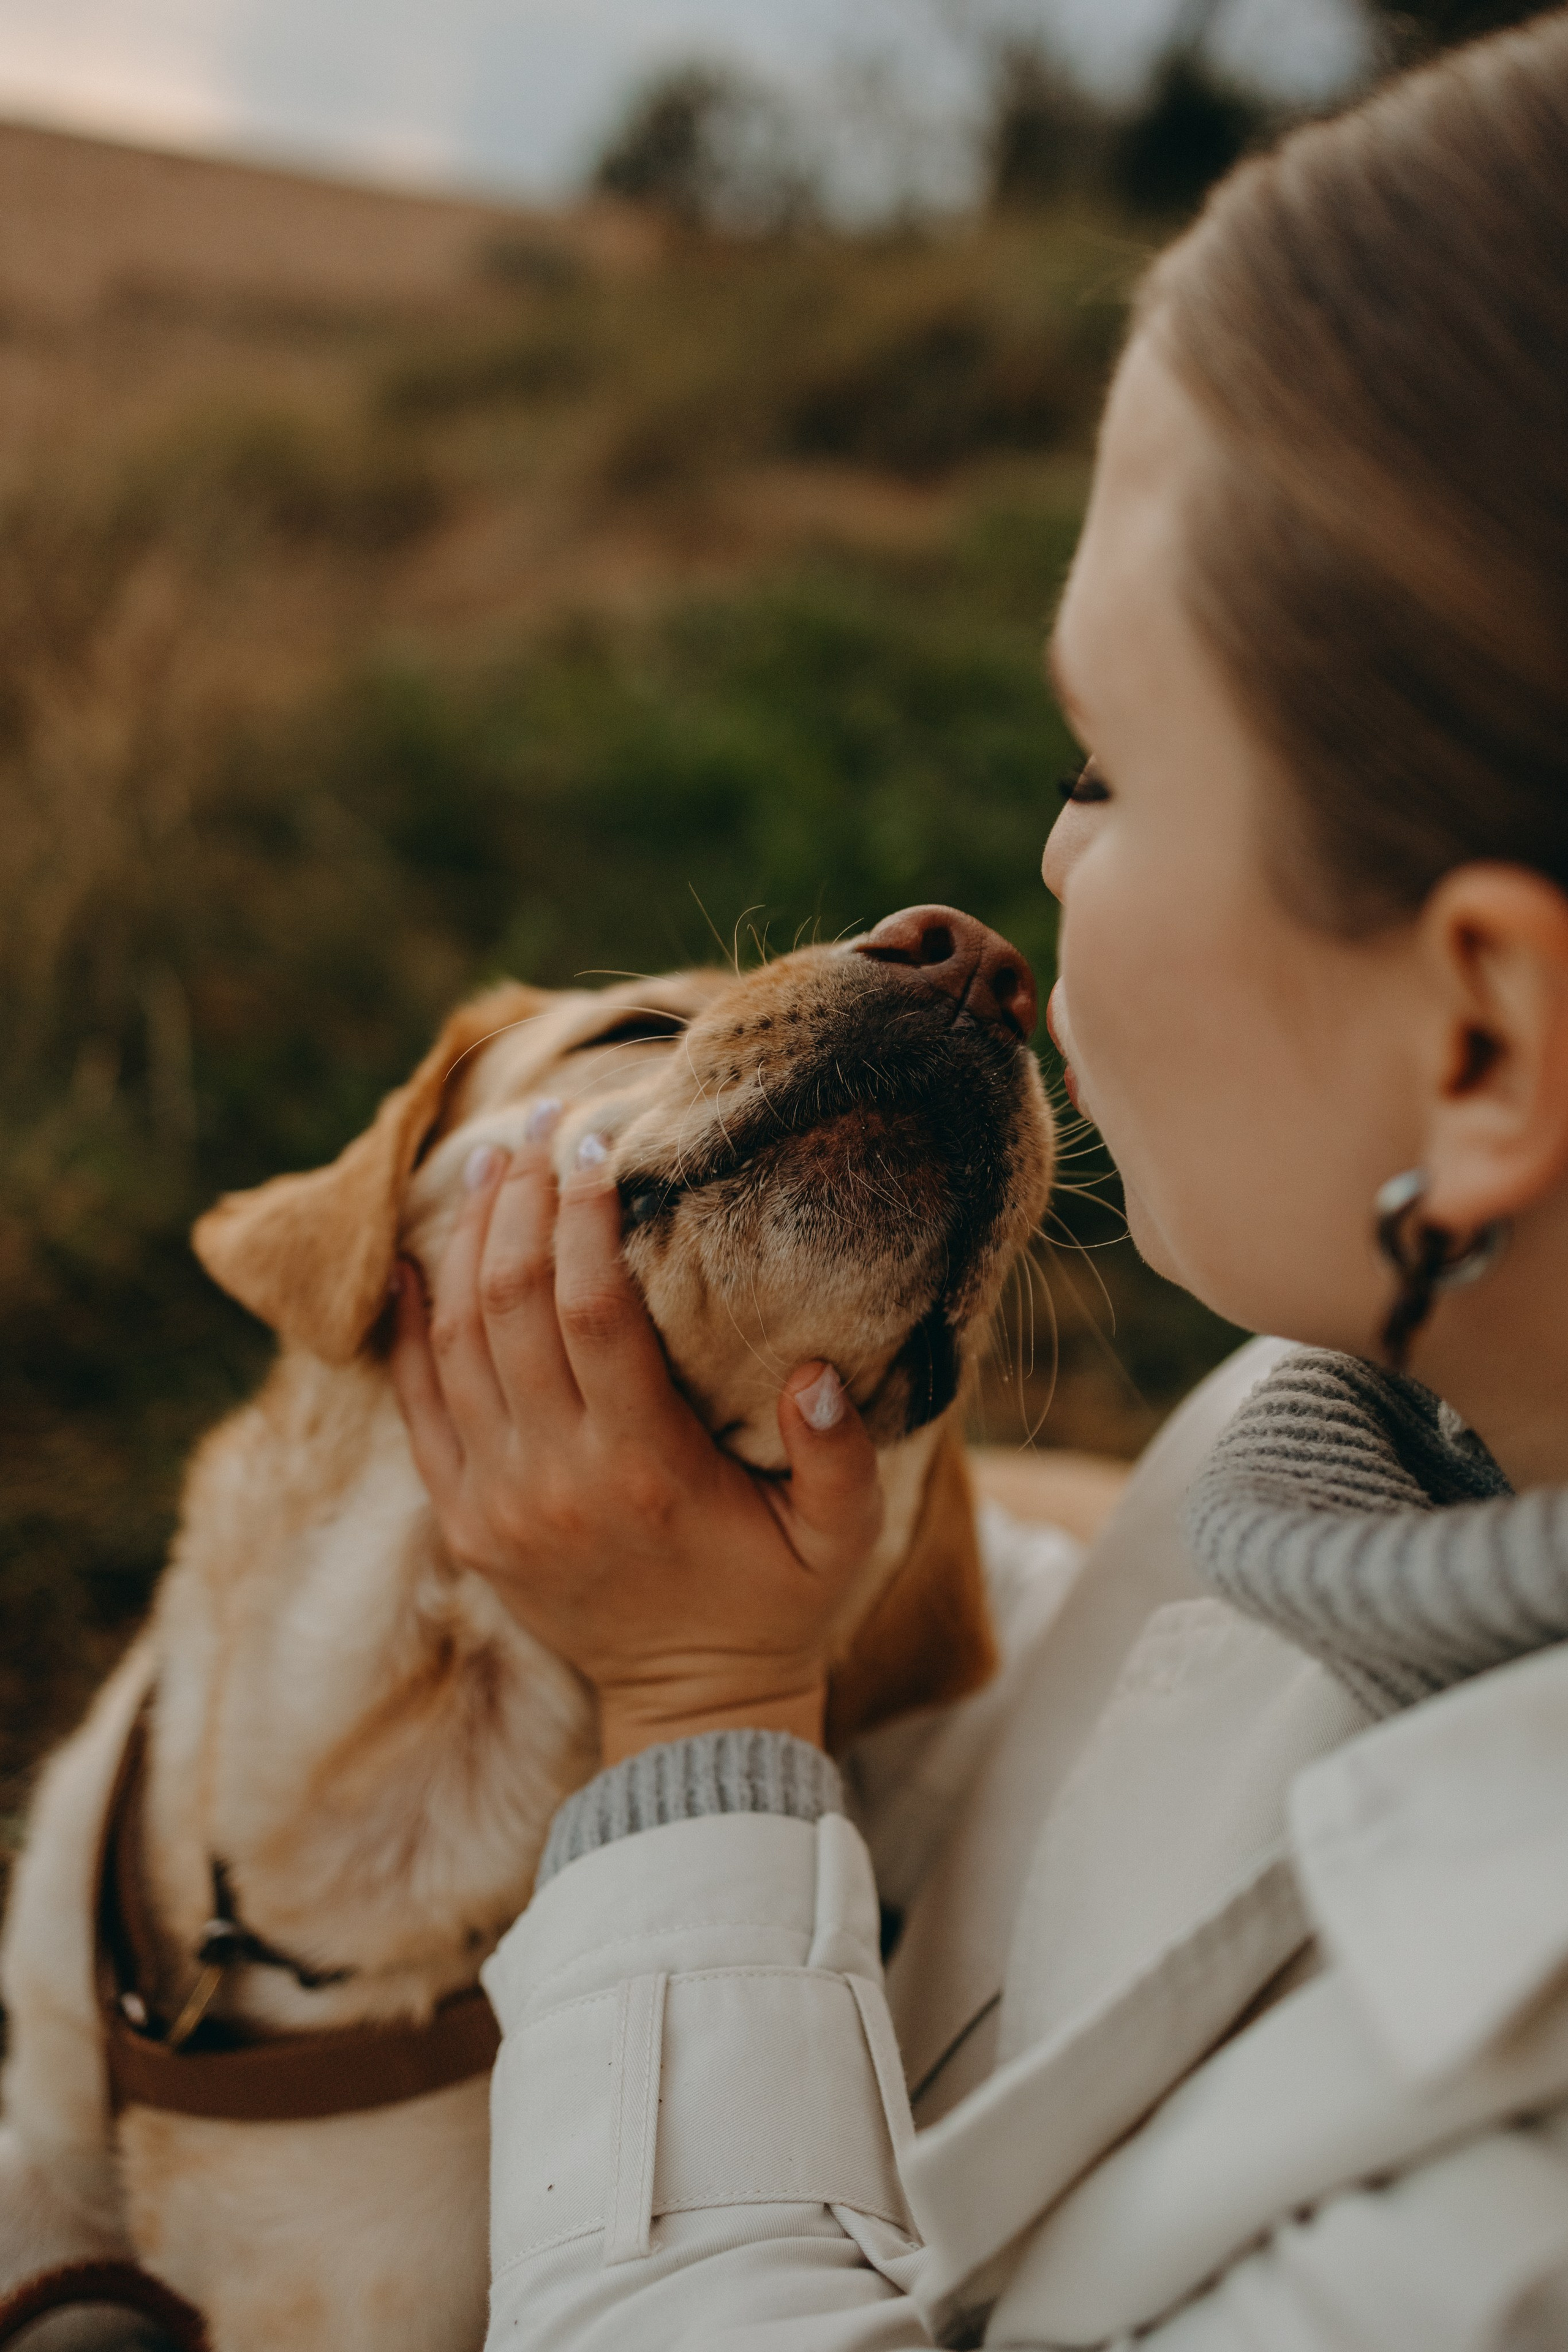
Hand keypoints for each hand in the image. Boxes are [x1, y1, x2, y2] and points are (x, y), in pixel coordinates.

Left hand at [388, 1136, 883, 1760]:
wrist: (690, 1708)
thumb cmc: (775, 1606)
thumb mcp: (841, 1540)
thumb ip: (839, 1456)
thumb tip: (814, 1368)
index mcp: (642, 1471)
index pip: (593, 1313)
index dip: (586, 1220)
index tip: (596, 1145)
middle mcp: (552, 1480)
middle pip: (511, 1306)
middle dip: (522, 1203)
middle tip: (540, 1127)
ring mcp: (495, 1501)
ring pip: (455, 1341)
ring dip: (467, 1243)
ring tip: (489, 1164)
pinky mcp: (464, 1520)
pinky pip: (417, 1404)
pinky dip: (407, 1326)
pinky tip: (413, 1257)